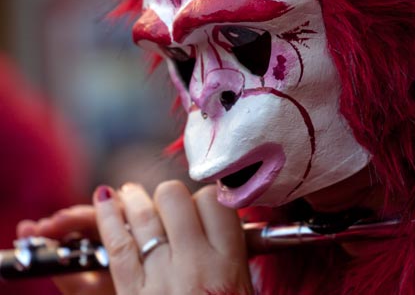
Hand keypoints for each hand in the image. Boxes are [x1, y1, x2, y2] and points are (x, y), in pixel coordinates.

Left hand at [18, 182, 252, 294]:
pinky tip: (106, 199)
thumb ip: (232, 256)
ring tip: (133, 193)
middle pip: (175, 199)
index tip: (201, 206)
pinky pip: (117, 243)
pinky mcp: (132, 292)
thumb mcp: (243, 292)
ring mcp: (161, 276)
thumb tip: (220, 222)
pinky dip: (108, 217)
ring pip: (143, 215)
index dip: (206, 197)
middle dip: (171, 196)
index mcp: (229, 265)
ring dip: (136, 197)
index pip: (215, 203)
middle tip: (168, 205)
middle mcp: (195, 264)